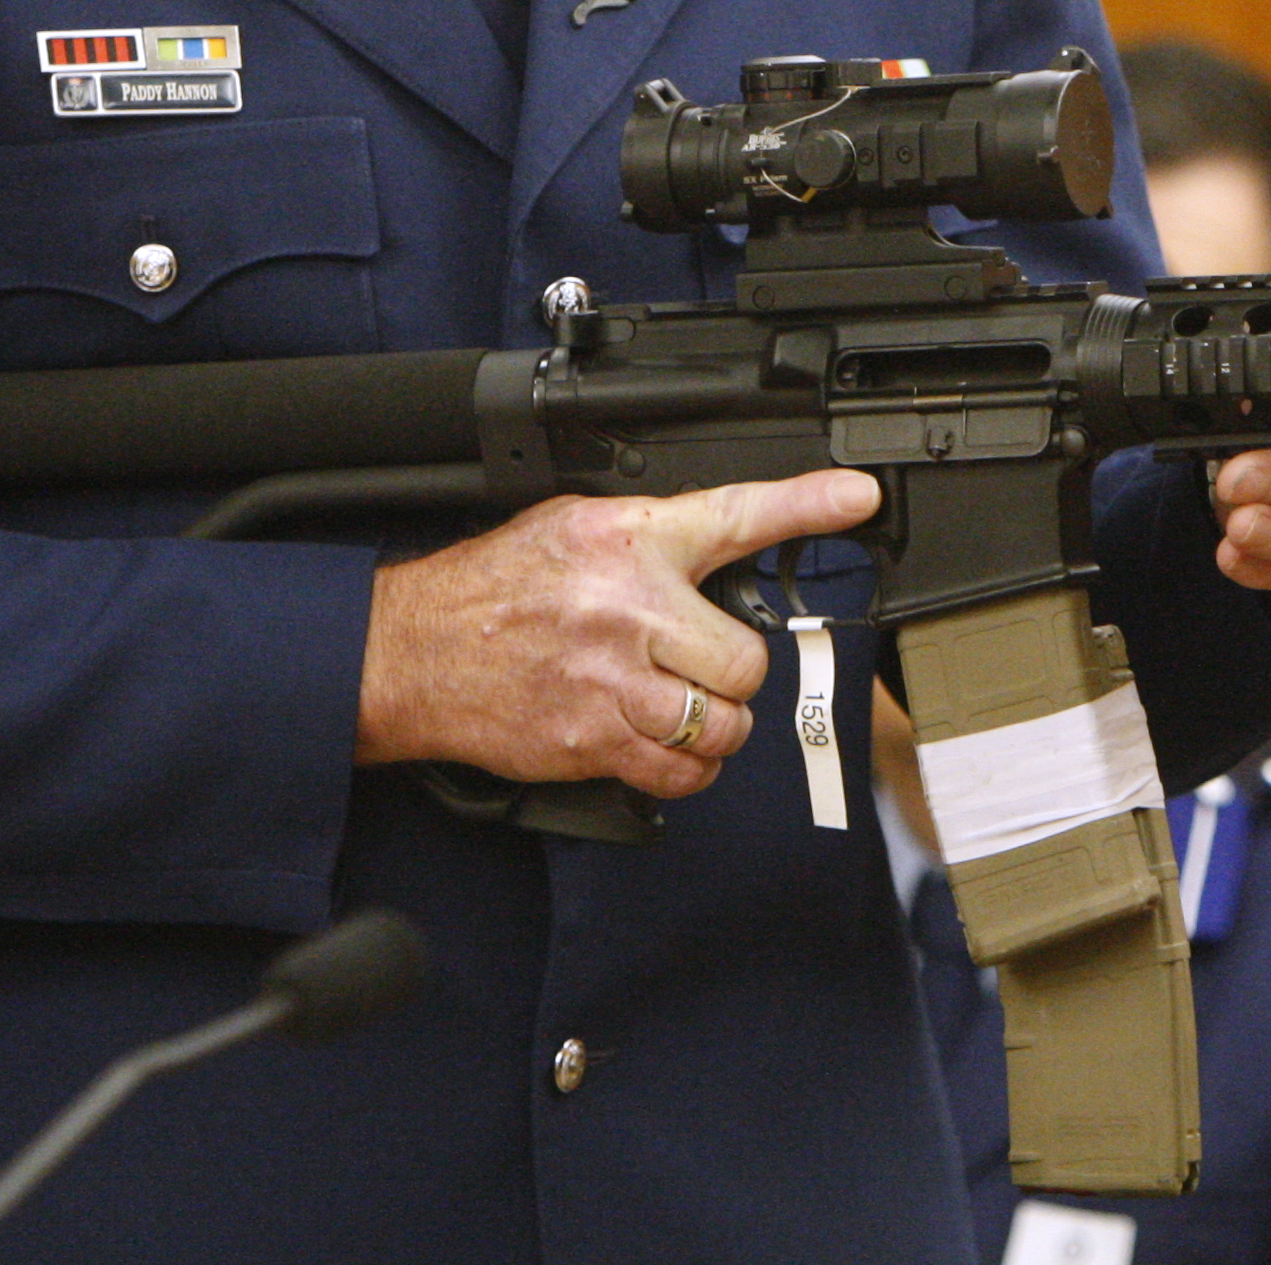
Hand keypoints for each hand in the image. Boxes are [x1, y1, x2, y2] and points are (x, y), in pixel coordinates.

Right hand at [356, 469, 880, 795]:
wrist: (413, 650)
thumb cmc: (494, 587)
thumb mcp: (576, 527)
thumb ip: (654, 539)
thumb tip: (723, 559)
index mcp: (627, 538)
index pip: (734, 512)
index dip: (807, 502)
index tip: (857, 496)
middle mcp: (627, 606)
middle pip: (745, 659)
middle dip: (733, 671)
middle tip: (699, 663)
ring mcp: (611, 681)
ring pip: (721, 723)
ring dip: (713, 724)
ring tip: (678, 704)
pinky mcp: (592, 742)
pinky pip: (680, 774)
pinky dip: (685, 769)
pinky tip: (661, 742)